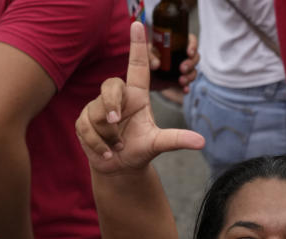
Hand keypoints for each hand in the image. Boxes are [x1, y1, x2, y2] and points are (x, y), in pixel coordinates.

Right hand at [76, 22, 203, 174]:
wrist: (120, 168)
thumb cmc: (139, 149)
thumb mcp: (158, 144)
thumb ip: (177, 139)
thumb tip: (201, 141)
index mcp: (136, 96)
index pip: (136, 66)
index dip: (137, 46)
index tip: (138, 24)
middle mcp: (117, 98)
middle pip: (110, 85)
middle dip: (111, 103)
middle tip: (116, 121)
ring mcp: (98, 108)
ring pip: (98, 112)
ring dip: (109, 136)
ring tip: (117, 147)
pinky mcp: (83, 121)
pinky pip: (86, 127)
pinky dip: (98, 145)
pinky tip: (107, 153)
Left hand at [148, 34, 197, 93]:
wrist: (138, 81)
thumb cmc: (142, 61)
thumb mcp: (144, 55)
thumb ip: (149, 55)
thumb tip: (157, 63)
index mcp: (173, 45)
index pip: (188, 40)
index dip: (192, 44)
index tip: (189, 52)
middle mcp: (180, 56)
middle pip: (194, 56)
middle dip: (191, 63)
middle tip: (182, 69)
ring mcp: (181, 69)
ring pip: (193, 70)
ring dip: (190, 75)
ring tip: (181, 81)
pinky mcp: (179, 82)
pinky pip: (188, 84)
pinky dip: (187, 87)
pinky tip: (184, 90)